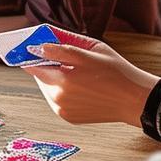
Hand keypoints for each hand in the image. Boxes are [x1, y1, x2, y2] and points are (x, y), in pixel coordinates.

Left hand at [22, 35, 157, 126]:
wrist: (134, 99)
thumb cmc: (115, 70)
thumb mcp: (92, 49)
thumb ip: (63, 45)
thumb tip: (41, 43)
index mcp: (64, 78)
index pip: (33, 64)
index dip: (30, 54)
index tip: (27, 47)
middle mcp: (59, 96)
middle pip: (40, 76)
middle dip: (46, 65)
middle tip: (58, 56)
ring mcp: (63, 109)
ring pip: (47, 87)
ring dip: (53, 78)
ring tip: (75, 72)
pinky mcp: (68, 117)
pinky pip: (56, 99)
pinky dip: (61, 91)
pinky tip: (79, 85)